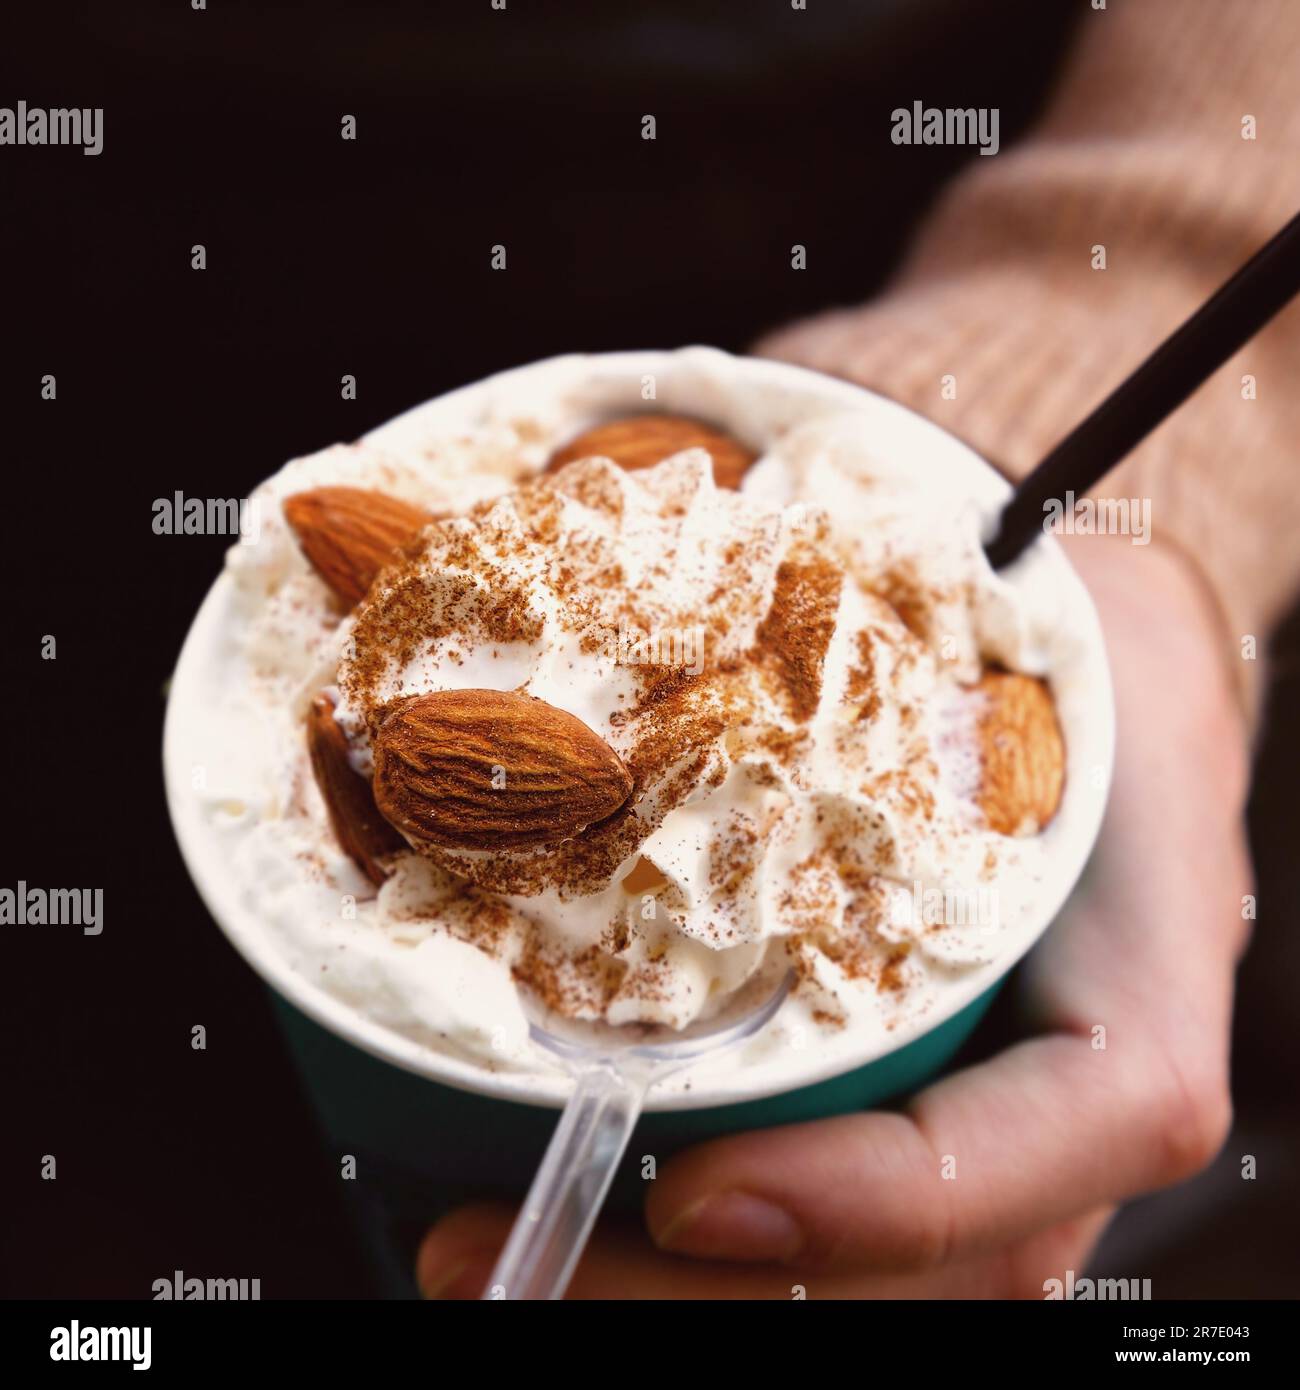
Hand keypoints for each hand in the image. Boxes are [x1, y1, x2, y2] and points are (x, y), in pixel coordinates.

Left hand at [417, 536, 1252, 1298]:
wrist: (1102, 662)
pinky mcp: (933, 1100)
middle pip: (948, 1262)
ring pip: (880, 1278)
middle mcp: (1078, 1068)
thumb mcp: (1015, 600)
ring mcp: (1007, 1111)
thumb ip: (888, 609)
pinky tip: (566, 1194)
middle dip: (710, 1296)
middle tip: (480, 1246)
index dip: (894, 1197)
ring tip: (485, 1242)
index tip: (694, 1194)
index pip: (1083, 1125)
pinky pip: (832, 1204)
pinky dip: (702, 1248)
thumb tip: (606, 523)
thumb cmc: (1059, 628)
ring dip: (678, 1296)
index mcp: (1138, 944)